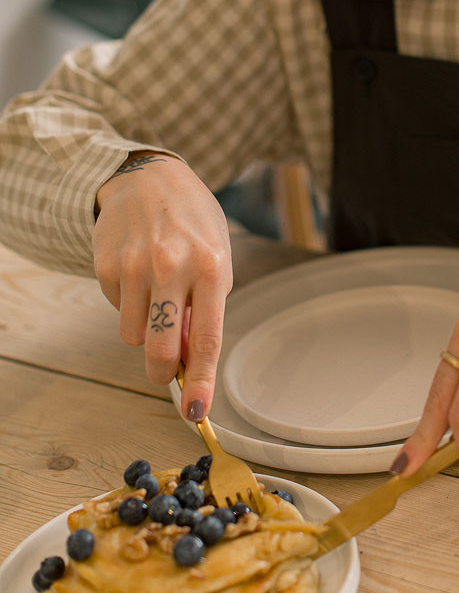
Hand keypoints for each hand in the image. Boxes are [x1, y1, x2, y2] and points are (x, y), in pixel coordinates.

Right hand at [93, 152, 232, 420]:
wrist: (151, 180)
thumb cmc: (193, 225)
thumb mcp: (216, 259)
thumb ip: (206, 308)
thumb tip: (187, 360)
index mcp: (212, 268)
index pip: (206, 338)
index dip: (200, 381)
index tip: (196, 412)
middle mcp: (173, 267)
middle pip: (159, 348)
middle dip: (161, 371)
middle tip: (163, 372)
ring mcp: (136, 266)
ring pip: (132, 336)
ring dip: (143, 330)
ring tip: (156, 297)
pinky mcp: (107, 265)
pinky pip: (115, 310)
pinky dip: (127, 304)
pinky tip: (137, 275)